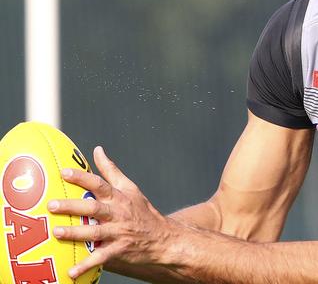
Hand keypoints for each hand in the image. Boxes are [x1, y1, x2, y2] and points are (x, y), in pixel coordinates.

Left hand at [48, 146, 174, 278]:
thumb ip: (111, 170)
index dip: (82, 178)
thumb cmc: (142, 211)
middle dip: (72, 206)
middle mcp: (118, 213)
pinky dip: (86, 265)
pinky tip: (71, 272)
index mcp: (119, 197)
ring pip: (95, 232)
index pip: (100, 184)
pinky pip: (101, 258)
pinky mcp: (119, 250)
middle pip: (94, 207)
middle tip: (51, 205)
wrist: (163, 238)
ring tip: (57, 232)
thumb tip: (97, 150)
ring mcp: (119, 232)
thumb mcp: (130, 188)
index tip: (63, 172)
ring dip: (76, 233)